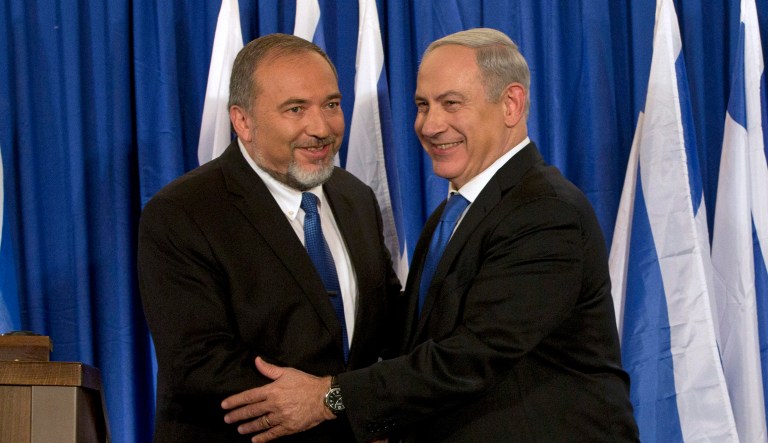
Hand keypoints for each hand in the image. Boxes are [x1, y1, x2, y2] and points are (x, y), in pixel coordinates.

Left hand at [221, 357, 335, 441]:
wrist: (324, 397)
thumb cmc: (306, 383)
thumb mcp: (288, 372)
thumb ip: (269, 369)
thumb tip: (256, 361)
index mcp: (272, 390)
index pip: (249, 396)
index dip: (235, 401)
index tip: (225, 405)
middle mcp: (274, 404)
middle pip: (252, 411)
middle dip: (237, 415)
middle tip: (227, 419)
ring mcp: (281, 417)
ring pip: (260, 423)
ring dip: (248, 427)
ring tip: (239, 429)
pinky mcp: (289, 427)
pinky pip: (273, 434)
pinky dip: (263, 438)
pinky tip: (255, 440)